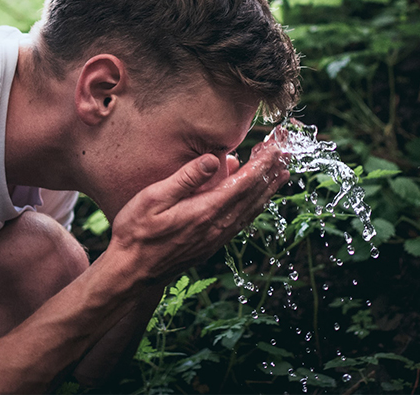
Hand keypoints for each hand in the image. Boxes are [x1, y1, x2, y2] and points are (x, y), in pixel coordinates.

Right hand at [106, 137, 289, 283]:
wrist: (131, 272)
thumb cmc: (137, 232)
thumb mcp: (153, 199)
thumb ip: (185, 179)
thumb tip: (214, 160)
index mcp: (206, 210)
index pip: (244, 182)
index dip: (263, 163)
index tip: (277, 147)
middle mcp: (217, 225)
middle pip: (254, 195)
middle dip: (272, 172)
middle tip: (287, 152)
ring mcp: (216, 237)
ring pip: (251, 209)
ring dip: (268, 189)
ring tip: (282, 173)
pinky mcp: (211, 244)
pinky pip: (242, 221)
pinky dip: (255, 206)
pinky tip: (257, 200)